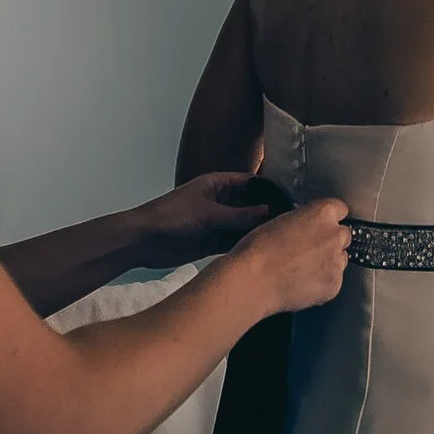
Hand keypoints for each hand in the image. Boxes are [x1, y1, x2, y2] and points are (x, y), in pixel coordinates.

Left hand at [132, 172, 280, 267]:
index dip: (268, 191)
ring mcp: (216, 222)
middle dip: (265, 213)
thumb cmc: (171, 216)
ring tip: (280, 238)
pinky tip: (260, 250)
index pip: (250, 183)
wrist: (144, 241)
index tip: (290, 199)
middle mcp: (219, 202)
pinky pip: (232, 241)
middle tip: (290, 222)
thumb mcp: (209, 213)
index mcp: (217, 185)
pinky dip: (243, 244)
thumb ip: (240, 215)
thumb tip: (269, 211)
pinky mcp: (211, 241)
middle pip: (249, 205)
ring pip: (242, 225)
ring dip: (255, 231)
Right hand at [231, 197, 351, 313]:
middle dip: (330, 241)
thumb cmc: (259, 249)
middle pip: (344, 235)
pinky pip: (334, 281)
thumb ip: (303, 220)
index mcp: (323, 213)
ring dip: (328, 262)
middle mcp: (335, 236)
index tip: (321, 225)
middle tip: (309, 250)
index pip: (340, 210)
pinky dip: (322, 282)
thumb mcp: (281, 219)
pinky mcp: (334, 285)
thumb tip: (307, 227)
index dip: (328, 219)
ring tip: (303, 269)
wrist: (254, 280)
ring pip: (340, 259)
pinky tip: (303, 283)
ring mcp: (337, 262)